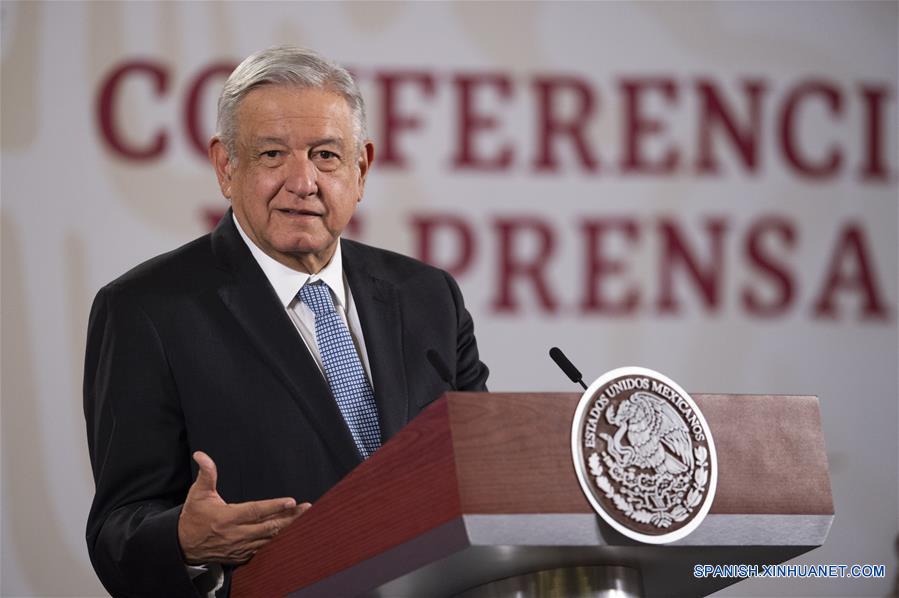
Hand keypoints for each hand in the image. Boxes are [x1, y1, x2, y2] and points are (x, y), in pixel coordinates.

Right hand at [178, 451, 309, 564]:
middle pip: (269, 526)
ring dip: (287, 529)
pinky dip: (277, 543)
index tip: (291, 501)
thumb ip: (206, 474)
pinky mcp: (241, 556)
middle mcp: (236, 534)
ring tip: (304, 519)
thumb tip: (202, 455)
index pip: (255, 511)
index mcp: (227, 517)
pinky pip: (263, 550)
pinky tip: (290, 535)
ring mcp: (239, 547)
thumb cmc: (193, 517)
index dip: (274, 506)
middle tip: (308, 508)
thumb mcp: (197, 494)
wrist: (183, 545)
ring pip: (269, 539)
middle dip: (290, 518)